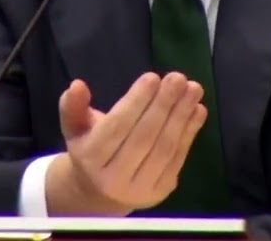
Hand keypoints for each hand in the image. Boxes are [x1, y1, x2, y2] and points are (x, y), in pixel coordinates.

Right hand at [44, 71, 206, 214]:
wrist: (99, 194)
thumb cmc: (89, 149)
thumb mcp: (74, 127)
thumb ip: (73, 106)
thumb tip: (77, 85)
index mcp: (90, 159)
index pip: (117, 127)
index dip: (136, 102)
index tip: (153, 77)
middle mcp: (114, 178)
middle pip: (144, 137)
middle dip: (163, 105)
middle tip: (178, 78)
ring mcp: (140, 189)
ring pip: (164, 148)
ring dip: (182, 116)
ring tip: (194, 89)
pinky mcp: (160, 191)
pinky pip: (177, 158)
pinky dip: (190, 132)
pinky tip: (197, 110)